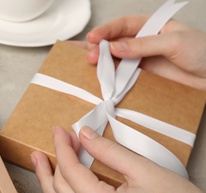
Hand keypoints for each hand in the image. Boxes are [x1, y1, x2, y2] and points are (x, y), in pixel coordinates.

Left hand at [30, 126, 205, 192]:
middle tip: (54, 139)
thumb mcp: (144, 169)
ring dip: (48, 182)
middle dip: (53, 161)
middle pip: (60, 190)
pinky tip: (59, 181)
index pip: (72, 173)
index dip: (62, 148)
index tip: (59, 131)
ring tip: (39, 162)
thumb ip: (109, 151)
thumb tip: (85, 135)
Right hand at [72, 16, 205, 90]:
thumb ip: (143, 45)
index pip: (122, 26)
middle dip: (99, 47)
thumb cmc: (203, 52)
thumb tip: (115, 47)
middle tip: (88, 57)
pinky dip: (111, 75)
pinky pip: (123, 74)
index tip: (92, 38)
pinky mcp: (143, 75)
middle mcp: (143, 41)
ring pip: (116, 58)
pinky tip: (101, 76)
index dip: (105, 31)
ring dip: (102, 62)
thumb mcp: (174, 42)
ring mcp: (142, 59)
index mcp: (150, 26)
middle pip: (114, 42)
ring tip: (87, 65)